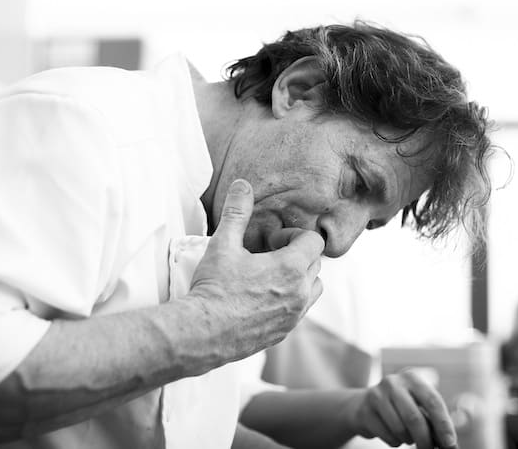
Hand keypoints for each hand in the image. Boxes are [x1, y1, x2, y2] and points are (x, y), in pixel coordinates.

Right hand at [187, 179, 323, 362]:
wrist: (201, 333)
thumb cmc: (213, 288)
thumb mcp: (222, 244)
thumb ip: (237, 212)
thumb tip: (242, 185)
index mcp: (291, 268)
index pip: (314, 242)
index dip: (294, 235)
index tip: (271, 241)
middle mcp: (300, 294)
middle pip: (315, 264)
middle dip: (297, 255)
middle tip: (267, 256)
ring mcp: (293, 316)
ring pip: (313, 290)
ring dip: (299, 279)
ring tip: (269, 276)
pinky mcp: (283, 333)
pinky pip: (299, 312)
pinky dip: (289, 301)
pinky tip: (261, 298)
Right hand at [346, 370, 457, 448]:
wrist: (362, 405)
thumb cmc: (400, 407)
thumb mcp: (416, 404)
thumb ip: (432, 419)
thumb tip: (450, 443)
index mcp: (412, 378)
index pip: (433, 401)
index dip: (443, 424)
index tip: (450, 444)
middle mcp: (394, 382)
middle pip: (414, 417)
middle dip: (425, 439)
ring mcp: (377, 395)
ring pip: (400, 429)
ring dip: (408, 440)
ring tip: (407, 436)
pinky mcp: (365, 411)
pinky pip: (386, 435)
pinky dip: (394, 441)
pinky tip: (392, 434)